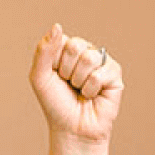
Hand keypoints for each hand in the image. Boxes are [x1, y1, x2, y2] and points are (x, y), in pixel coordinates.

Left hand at [26, 23, 123, 145]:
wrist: (72, 129)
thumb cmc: (56, 104)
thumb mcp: (40, 77)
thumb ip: (43, 51)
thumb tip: (57, 26)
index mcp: (67, 49)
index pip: (60, 40)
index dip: (54, 62)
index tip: (55, 77)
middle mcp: (85, 52)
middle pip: (75, 45)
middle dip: (66, 70)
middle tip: (69, 84)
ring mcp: (101, 62)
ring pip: (88, 58)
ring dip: (79, 81)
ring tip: (80, 91)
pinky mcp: (115, 74)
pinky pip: (100, 73)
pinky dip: (91, 89)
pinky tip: (93, 96)